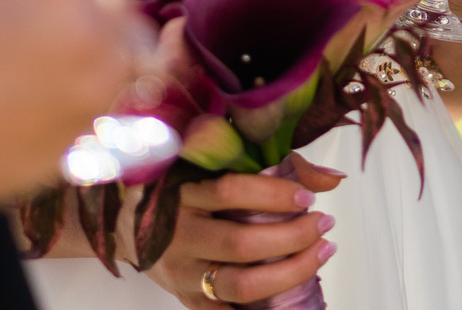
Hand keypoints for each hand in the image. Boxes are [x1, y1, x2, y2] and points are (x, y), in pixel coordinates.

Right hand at [150, 156, 345, 308]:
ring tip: (320, 254)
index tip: (307, 197)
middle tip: (323, 224)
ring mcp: (182, 272)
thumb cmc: (183, 191)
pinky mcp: (187, 300)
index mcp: (181, 193)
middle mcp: (178, 234)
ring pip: (240, 284)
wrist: (129, 226)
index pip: (231, 192)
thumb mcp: (215, 167)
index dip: (274, 194)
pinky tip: (292, 298)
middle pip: (241, 244)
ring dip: (290, 272)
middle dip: (292, 237)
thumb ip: (276, 165)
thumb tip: (332, 178)